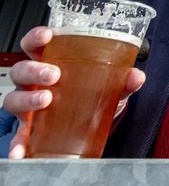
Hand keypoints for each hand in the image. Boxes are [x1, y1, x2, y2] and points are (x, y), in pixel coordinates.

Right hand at [2, 26, 145, 159]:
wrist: (89, 123)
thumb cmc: (90, 93)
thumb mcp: (108, 84)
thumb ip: (123, 80)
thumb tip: (136, 76)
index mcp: (51, 63)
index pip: (35, 45)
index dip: (36, 37)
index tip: (47, 35)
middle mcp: (34, 83)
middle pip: (21, 70)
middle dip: (35, 70)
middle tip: (54, 74)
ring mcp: (28, 105)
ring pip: (14, 98)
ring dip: (27, 99)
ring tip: (45, 100)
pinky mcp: (29, 129)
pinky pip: (19, 136)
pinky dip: (17, 144)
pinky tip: (20, 150)